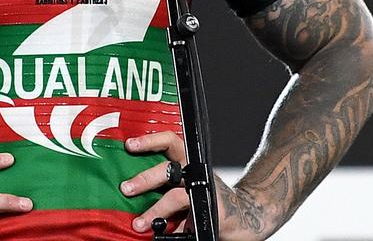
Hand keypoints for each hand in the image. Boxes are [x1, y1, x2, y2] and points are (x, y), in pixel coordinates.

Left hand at [120, 132, 272, 240]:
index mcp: (189, 161)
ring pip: (175, 197)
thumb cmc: (209, 198)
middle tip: (126, 188)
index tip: (130, 145)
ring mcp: (204, 192)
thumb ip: (166, 183)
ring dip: (154, 210)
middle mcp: (196, 173)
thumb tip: (130, 189)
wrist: (246, 215)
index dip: (150, 141)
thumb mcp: (188, 183)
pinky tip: (167, 235)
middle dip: (145, 179)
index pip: (170, 142)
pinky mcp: (210, 212)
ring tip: (139, 224)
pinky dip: (174, 231)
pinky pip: (185, 222)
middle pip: (168, 169)